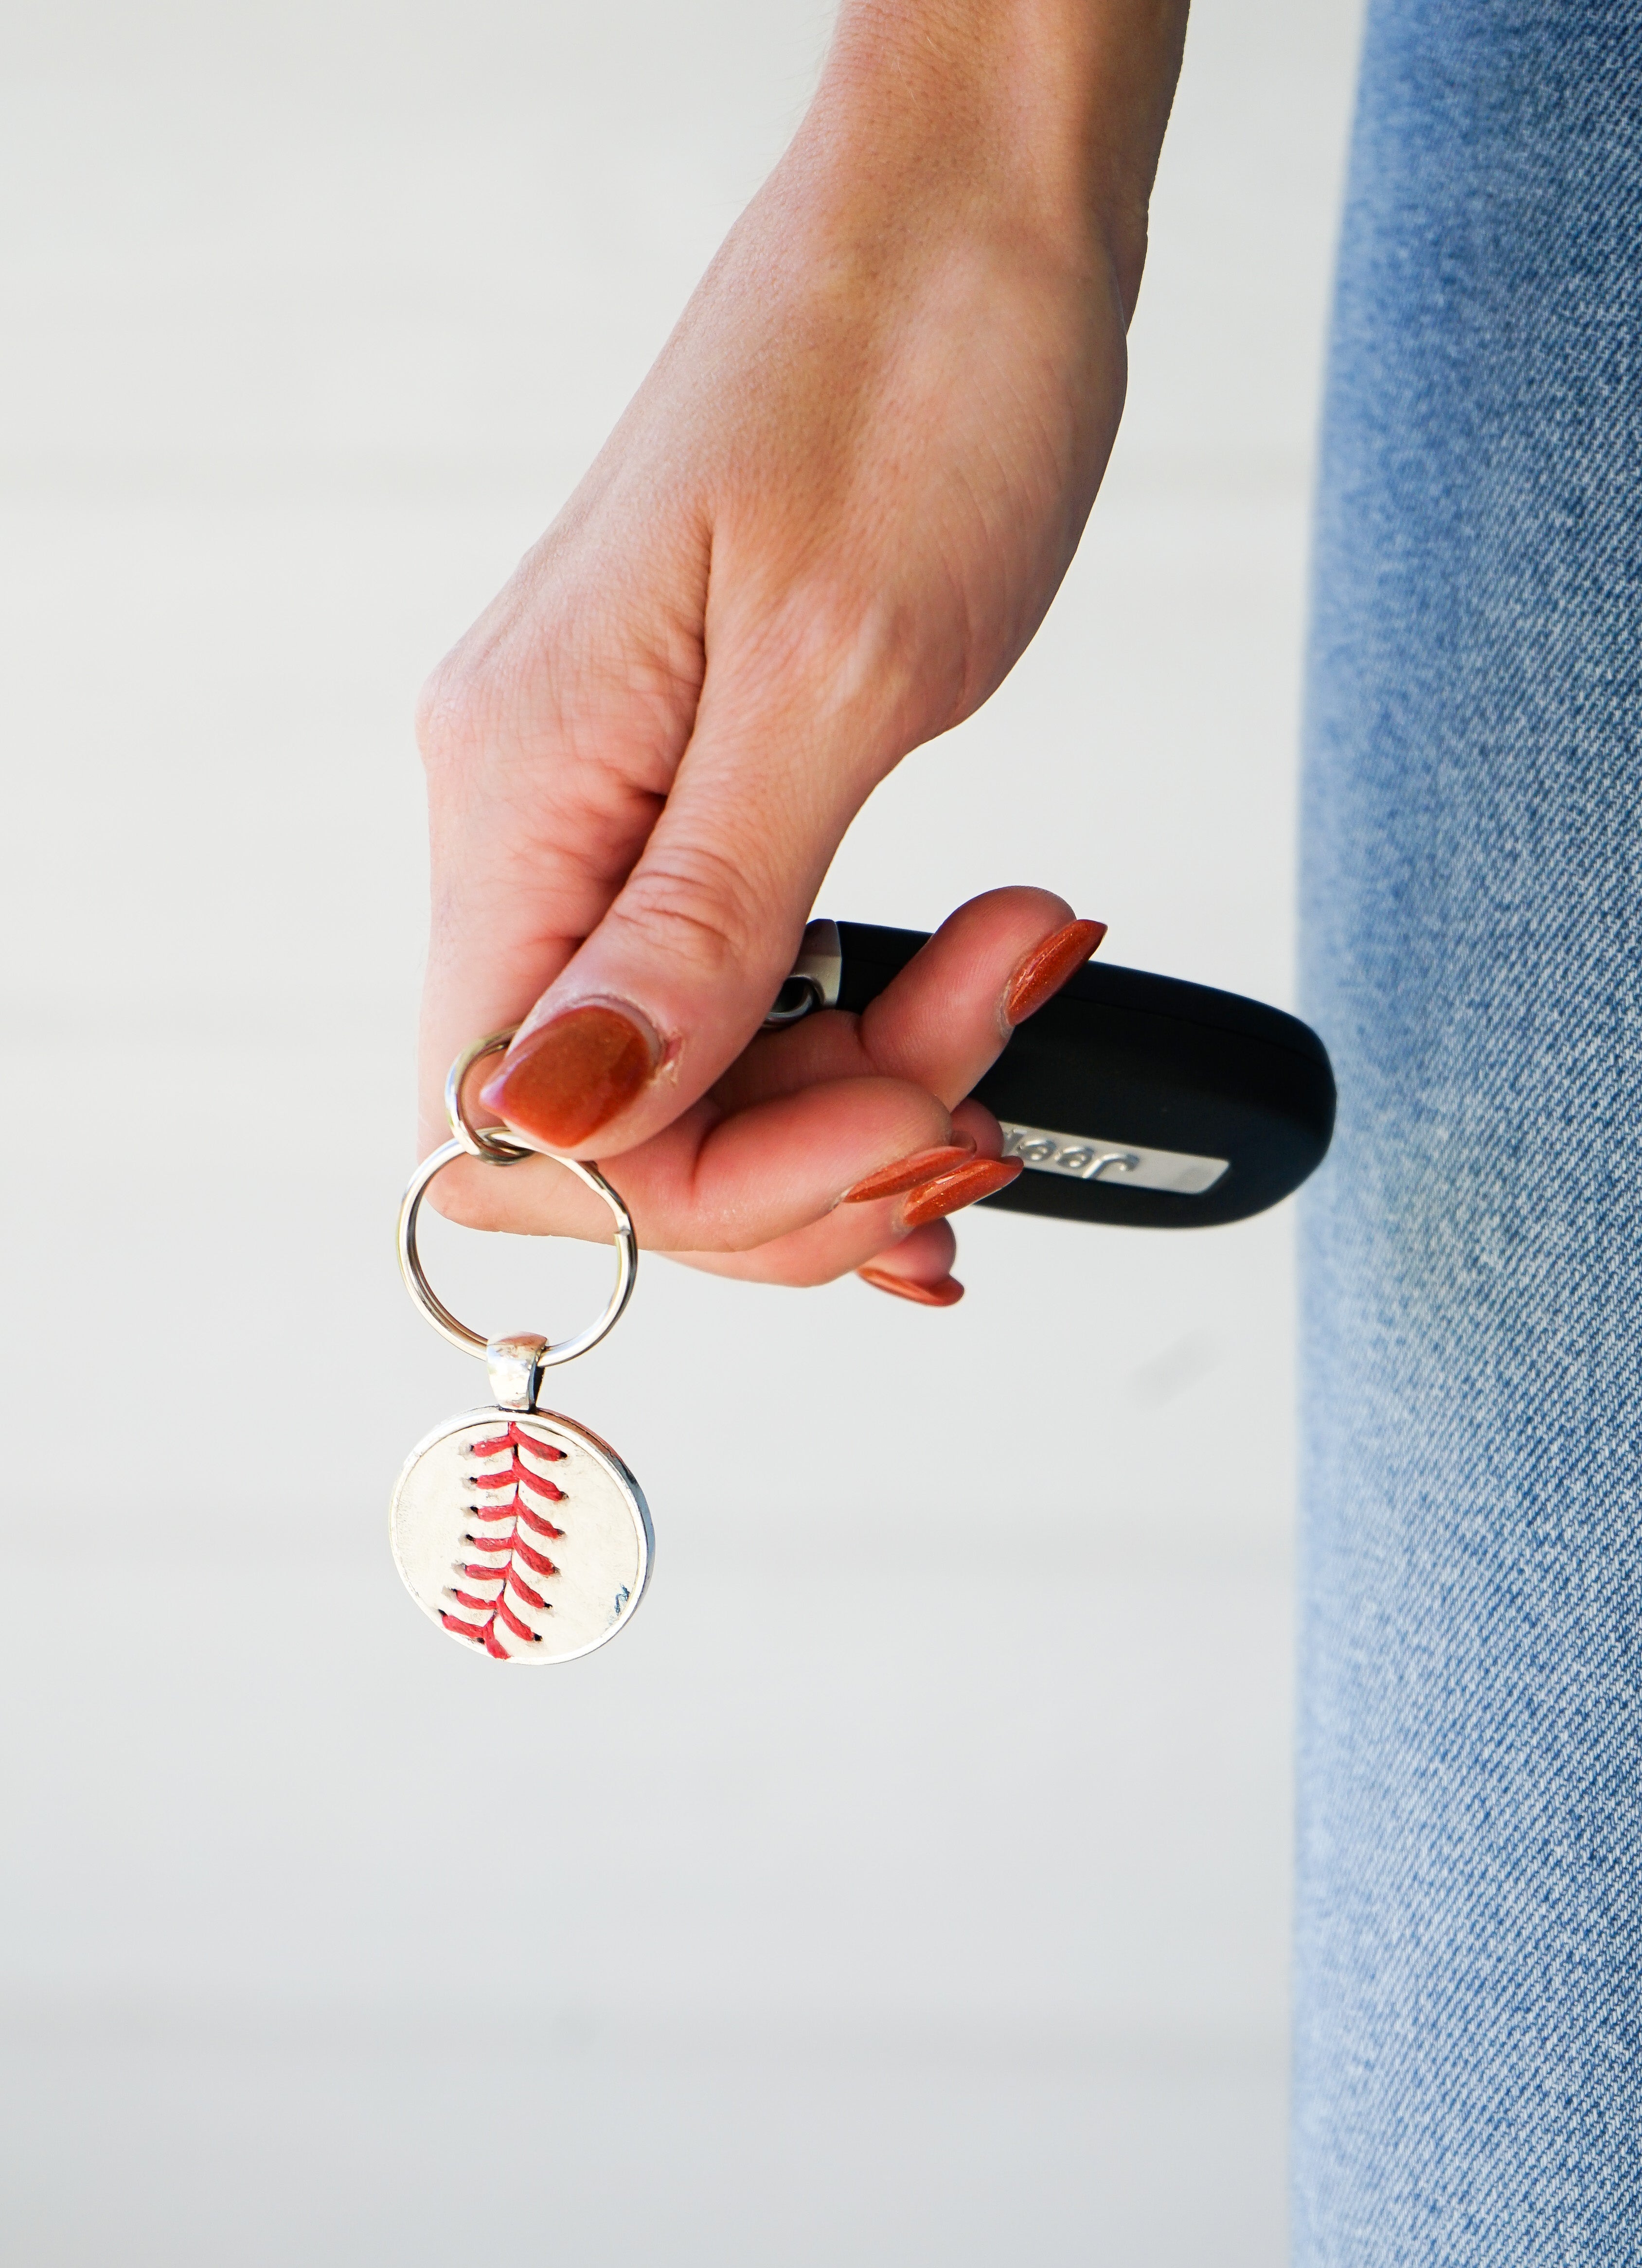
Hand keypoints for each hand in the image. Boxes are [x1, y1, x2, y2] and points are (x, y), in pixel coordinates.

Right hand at [415, 0, 1186, 1298]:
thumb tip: (560, 1117)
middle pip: (613, 1128)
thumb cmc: (919, 373)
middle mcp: (532, 808)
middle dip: (821, 1144)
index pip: (520, 1127)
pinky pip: (737, 991)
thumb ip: (696, 924)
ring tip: (1015, 961)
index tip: (900, 1128)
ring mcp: (605, 803)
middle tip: (984, 1052)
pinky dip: (861, 1033)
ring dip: (866, 1082)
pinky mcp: (689, 790)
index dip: (712, 1188)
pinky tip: (965, 997)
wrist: (976, 207)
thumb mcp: (835, 677)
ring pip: (692, 1073)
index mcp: (525, 783)